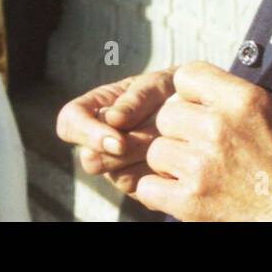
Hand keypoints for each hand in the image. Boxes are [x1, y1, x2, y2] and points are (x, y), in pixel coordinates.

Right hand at [55, 67, 177, 193]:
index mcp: (96, 108)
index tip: (119, 140)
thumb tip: (111, 118)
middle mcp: (101, 141)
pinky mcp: (139, 184)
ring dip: (148, 159)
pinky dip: (162, 174)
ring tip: (172, 139)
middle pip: (93, 159)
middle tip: (158, 136)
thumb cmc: (175, 89)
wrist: (202, 110)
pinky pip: (143, 188)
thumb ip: (136, 97)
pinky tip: (178, 156)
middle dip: (127, 150)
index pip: (69, 122)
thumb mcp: (158, 83)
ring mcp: (118, 166)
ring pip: (119, 177)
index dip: (87, 134)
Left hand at [134, 61, 271, 221]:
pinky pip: (148, 187)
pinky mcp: (191, 201)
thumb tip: (198, 97)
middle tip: (200, 145)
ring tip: (196, 170)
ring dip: (171, 161)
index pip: (187, 76)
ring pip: (156, 150)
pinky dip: (160, 191)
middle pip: (167, 115)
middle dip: (180, 130)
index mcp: (243, 99)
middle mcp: (219, 126)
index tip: (199, 108)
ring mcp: (202, 164)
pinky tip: (182, 191)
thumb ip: (234, 98)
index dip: (190, 94)